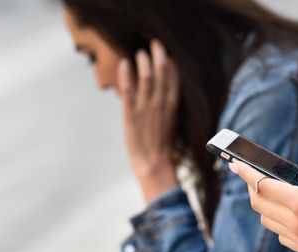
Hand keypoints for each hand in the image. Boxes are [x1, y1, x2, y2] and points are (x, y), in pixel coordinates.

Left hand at [118, 39, 178, 202]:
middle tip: (153, 41)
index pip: (174, 76)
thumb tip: (161, 93)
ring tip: (140, 52)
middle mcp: (161, 103)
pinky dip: (125, 74)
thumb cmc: (162, 146)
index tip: (165, 50)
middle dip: (158, 53)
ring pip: (146, 77)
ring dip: (143, 61)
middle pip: (162, 71)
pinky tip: (123, 63)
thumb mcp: (170, 122)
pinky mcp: (131, 114)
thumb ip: (166, 106)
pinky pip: (128, 89)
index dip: (169, 60)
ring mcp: (146, 107)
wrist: (154, 164)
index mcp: (173, 105)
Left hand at [230, 162, 297, 251]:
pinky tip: (291, 212)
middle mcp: (294, 224)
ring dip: (264, 203)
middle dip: (252, 186)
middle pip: (259, 202)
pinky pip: (279, 233)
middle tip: (253, 174)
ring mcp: (297, 240)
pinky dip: (277, 219)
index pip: (262, 185)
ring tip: (272, 190)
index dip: (246, 173)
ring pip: (266, 219)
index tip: (235, 163)